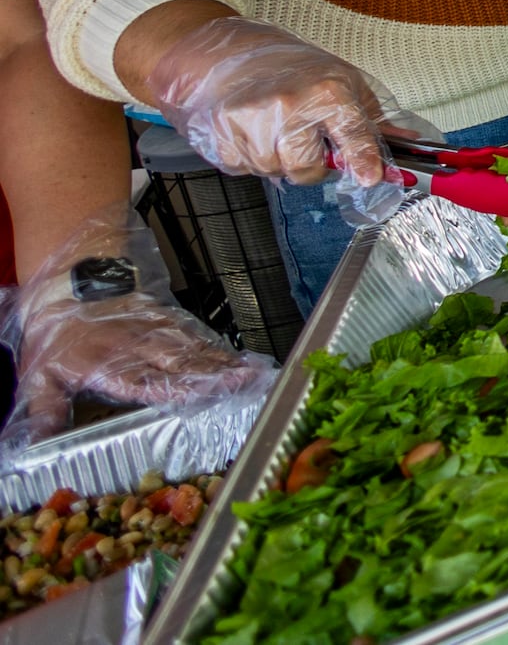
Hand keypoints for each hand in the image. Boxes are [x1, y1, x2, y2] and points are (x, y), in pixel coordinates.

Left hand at [0, 203, 273, 454]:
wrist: (72, 285)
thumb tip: (36, 444)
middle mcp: (137, 347)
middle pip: (180, 363)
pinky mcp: (168, 321)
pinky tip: (240, 359)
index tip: (197, 394)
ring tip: (251, 373)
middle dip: (213, 374)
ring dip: (224, 363)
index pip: (143, 379)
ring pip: (195, 349)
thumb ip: (44, 410)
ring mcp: (156, 332)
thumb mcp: (38, 375)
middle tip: (242, 383)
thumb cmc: (58, 334)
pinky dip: (221, 349)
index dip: (171, 387)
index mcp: (105, 364)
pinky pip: (197, 336)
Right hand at [142, 16, 394, 186]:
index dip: (363, 160)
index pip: (352, 134)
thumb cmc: (293, 69)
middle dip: (310, 164)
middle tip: (306, 140)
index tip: (370, 177)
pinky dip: (248, 156)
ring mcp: (252, 121)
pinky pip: (242, 168)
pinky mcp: (220, 134)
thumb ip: (372, 121)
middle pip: (306, 169)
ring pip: (272, 171)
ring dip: (277, 160)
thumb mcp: (343, 83)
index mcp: (327, 92)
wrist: (230, 54)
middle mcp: (290, 106)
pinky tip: (252, 131)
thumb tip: (411, 145)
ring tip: (276, 129)